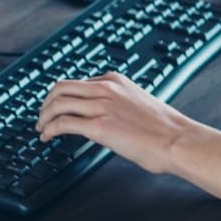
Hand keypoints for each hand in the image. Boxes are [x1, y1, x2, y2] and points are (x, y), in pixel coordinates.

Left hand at [36, 72, 196, 174]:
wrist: (178, 140)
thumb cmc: (165, 129)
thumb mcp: (138, 102)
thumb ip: (118, 103)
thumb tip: (106, 116)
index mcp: (114, 80)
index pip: (77, 82)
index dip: (61, 96)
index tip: (57, 108)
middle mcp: (105, 88)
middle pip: (60, 88)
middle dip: (46, 103)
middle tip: (42, 118)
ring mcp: (101, 106)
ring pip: (58, 104)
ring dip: (44, 117)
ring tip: (41, 130)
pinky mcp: (98, 127)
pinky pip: (62, 123)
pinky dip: (49, 129)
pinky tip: (47, 138)